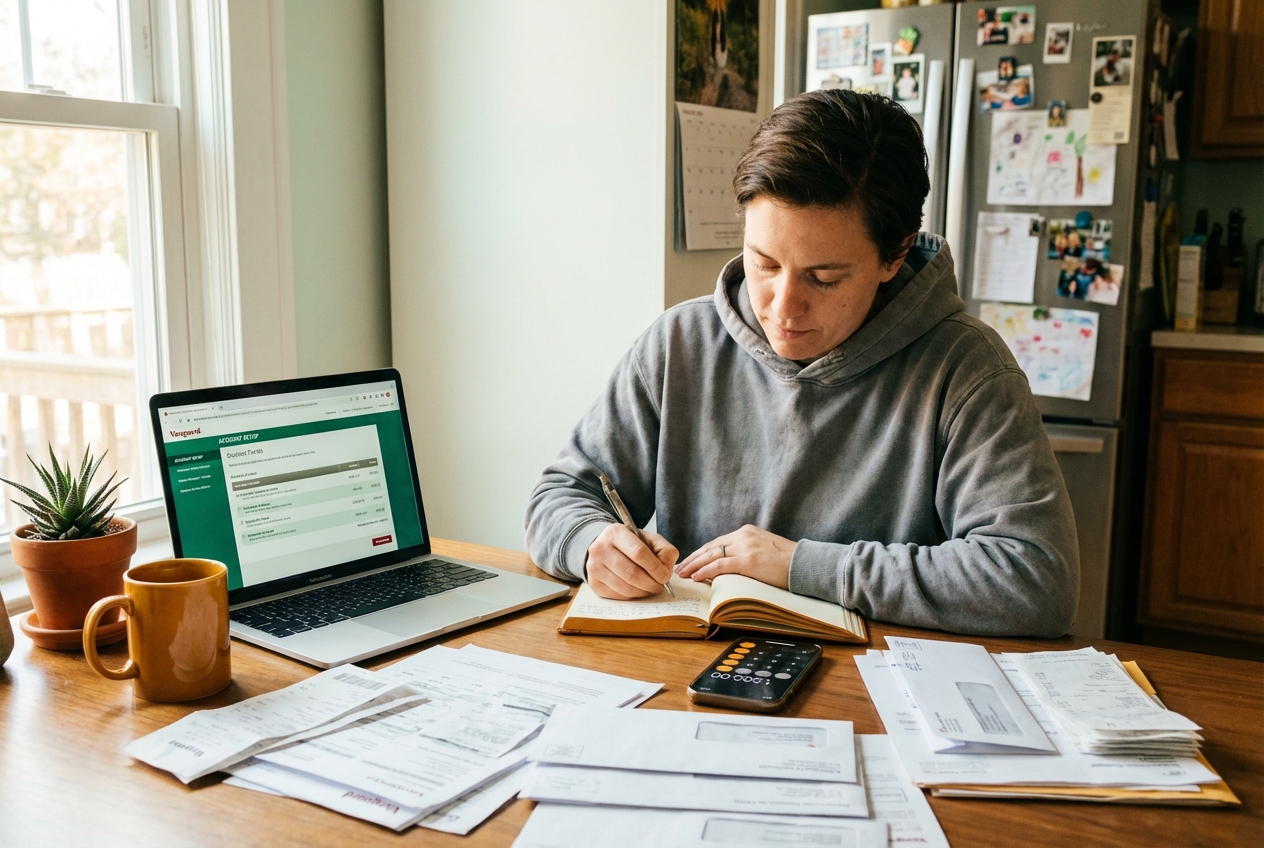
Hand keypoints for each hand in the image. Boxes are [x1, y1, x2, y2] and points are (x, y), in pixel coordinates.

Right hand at [586, 524, 678, 598]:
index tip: (664, 576)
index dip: (655, 568)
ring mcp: (594, 567)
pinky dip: (633, 595)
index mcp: (615, 533)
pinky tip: (638, 589)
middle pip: (632, 573)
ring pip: (625, 587)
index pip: (639, 552)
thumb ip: (665, 551)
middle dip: (651, 583)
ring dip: (643, 591)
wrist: (606, 548)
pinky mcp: (594, 583)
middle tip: (660, 585)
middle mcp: (600, 548)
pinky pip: (618, 595)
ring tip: (650, 587)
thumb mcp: (650, 539)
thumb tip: (666, 571)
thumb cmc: (632, 545)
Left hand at [675, 525, 794, 588]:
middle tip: (679, 567)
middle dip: (693, 558)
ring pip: (711, 555)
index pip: (717, 543)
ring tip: (682, 574)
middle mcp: (743, 536)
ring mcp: (745, 547)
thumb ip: (747, 553)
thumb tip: (731, 567)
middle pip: (710, 547)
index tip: (690, 561)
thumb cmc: (788, 562)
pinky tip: (696, 577)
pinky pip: (720, 565)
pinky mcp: (748, 560)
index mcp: (747, 532)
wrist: (806, 564)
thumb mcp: (764, 550)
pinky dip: (705, 571)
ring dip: (694, 565)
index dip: (701, 553)